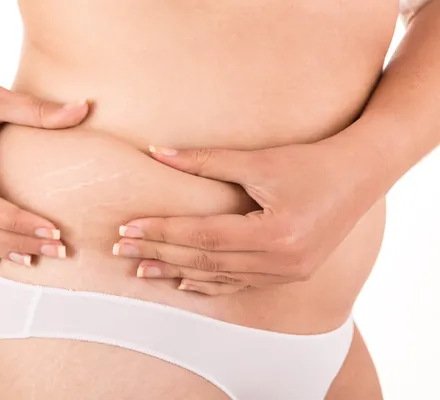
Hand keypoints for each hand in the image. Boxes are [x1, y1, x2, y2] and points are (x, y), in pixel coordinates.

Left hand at [114, 138, 383, 294]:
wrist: (361, 174)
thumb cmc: (312, 161)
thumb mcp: (260, 160)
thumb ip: (207, 160)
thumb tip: (157, 151)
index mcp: (276, 233)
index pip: (204, 236)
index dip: (163, 232)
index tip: (128, 227)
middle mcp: (282, 261)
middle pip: (207, 261)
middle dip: (160, 254)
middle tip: (122, 249)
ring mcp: (288, 273)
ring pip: (221, 277)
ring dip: (179, 273)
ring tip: (142, 269)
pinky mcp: (290, 274)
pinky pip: (241, 285)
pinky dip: (210, 284)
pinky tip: (185, 285)